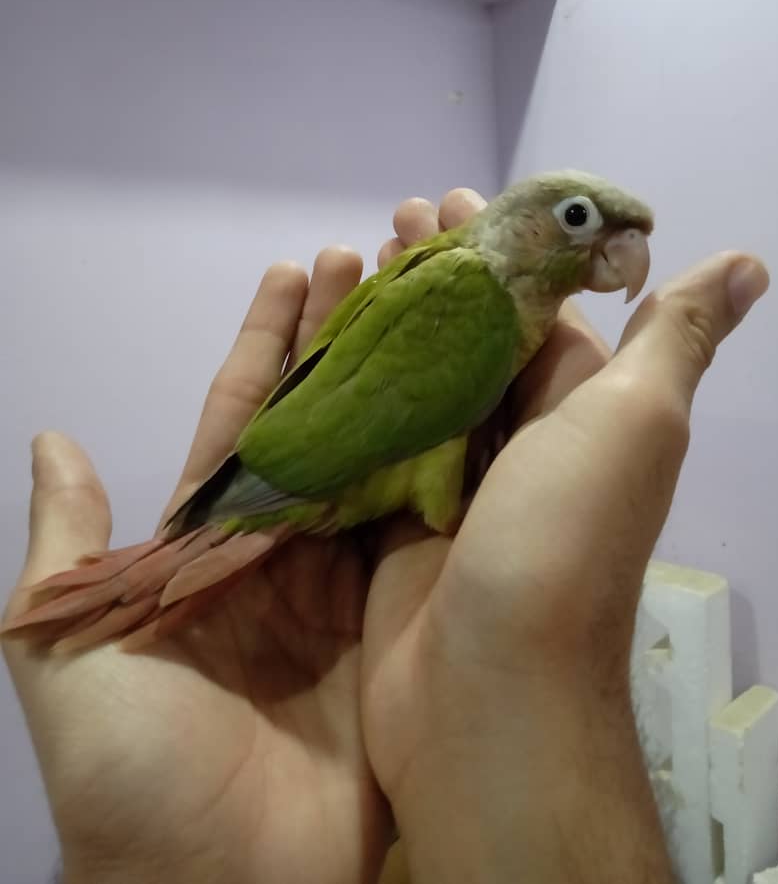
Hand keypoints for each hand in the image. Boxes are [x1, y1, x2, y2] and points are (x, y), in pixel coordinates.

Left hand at [3, 248, 388, 883]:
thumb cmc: (137, 768)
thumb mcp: (67, 657)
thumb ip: (66, 550)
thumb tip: (54, 440)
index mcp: (209, 546)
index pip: (245, 417)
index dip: (269, 343)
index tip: (296, 269)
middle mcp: (286, 550)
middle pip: (322, 422)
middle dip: (345, 339)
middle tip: (377, 261)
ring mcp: (353, 583)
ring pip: (380, 458)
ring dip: (401, 381)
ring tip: (427, 306)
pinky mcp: (406, 620)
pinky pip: (427, 526)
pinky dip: (450, 460)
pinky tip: (472, 398)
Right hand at [363, 194, 768, 882]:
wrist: (486, 689)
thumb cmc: (562, 541)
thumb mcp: (632, 423)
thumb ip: (675, 338)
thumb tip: (751, 263)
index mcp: (581, 412)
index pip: (543, 309)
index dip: (507, 251)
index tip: (454, 200)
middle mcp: (521, 443)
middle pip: (476, 340)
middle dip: (440, 279)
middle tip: (391, 220)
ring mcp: (452, 482)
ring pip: (420, 382)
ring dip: (391, 324)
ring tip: (347, 263)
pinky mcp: (392, 517)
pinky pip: (372, 437)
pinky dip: (351, 391)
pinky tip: (318, 346)